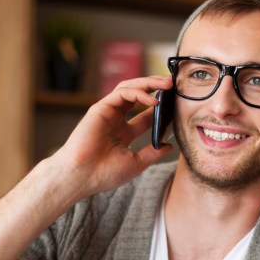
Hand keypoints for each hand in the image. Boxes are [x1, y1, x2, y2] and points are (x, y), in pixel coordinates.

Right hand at [53, 75, 174, 200]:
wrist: (82, 176)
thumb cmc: (104, 174)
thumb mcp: (136, 163)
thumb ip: (152, 153)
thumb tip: (169, 146)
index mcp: (123, 133)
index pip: (146, 115)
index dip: (162, 109)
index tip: (177, 107)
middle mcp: (116, 120)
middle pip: (138, 96)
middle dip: (156, 88)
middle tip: (174, 85)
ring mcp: (108, 113)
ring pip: (130, 89)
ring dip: (149, 83)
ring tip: (167, 84)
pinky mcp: (100, 108)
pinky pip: (122, 93)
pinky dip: (138, 93)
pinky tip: (153, 101)